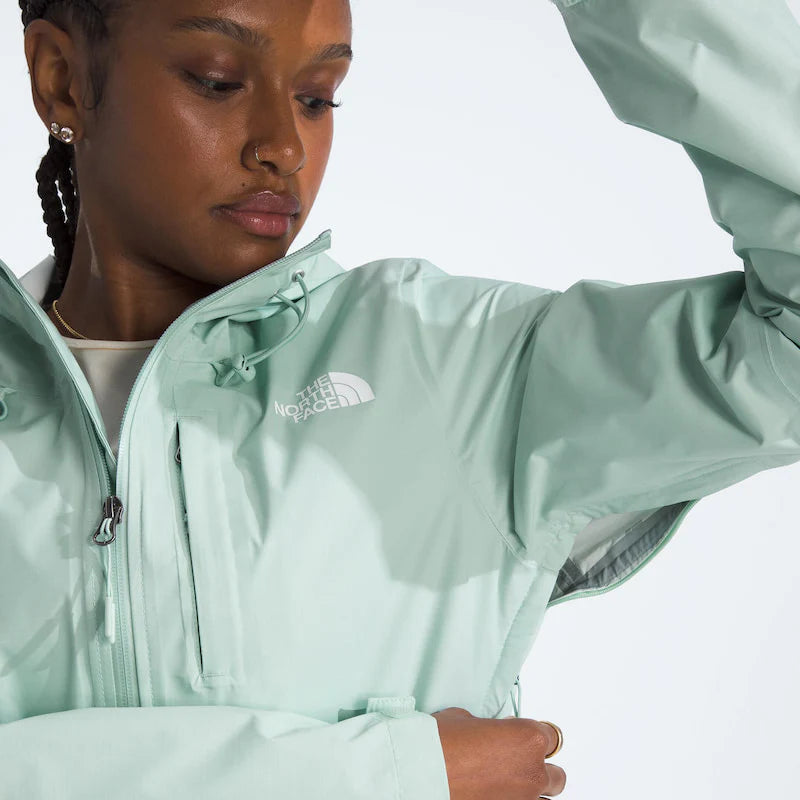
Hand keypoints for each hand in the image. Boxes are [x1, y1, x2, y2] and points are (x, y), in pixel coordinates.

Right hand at [432, 706, 566, 798]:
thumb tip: (486, 732)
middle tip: (518, 765)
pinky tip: (499, 796)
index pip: (551, 737)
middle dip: (540, 769)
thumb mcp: (466, 719)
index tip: (521, 738)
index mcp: (528, 738)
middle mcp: (533, 771)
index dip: (533, 736)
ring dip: (532, 792)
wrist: (423, 773)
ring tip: (510, 786)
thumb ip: (487, 727)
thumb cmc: (441, 743)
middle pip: (556, 776)